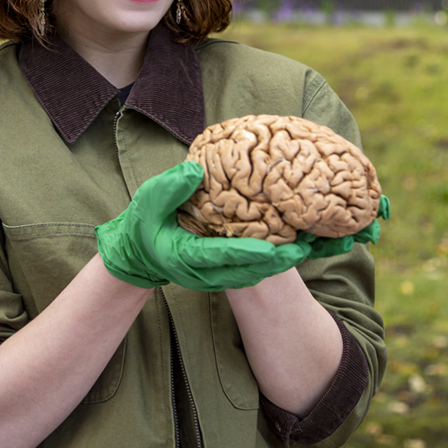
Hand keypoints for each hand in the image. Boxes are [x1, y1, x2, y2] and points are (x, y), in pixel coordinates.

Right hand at [95, 161, 310, 290]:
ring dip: (279, 263)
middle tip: (306, 247)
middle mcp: (203, 273)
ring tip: (309, 247)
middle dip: (277, 261)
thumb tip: (196, 170)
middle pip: (246, 271)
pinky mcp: (222, 273)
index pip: (220, 256)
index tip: (272, 248)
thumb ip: (171, 187)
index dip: (247, 252)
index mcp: (186, 256)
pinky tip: (292, 248)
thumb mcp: (150, 199)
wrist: (138, 252)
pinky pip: (251, 271)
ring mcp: (214, 277)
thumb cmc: (144, 223)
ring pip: (252, 274)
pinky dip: (271, 262)